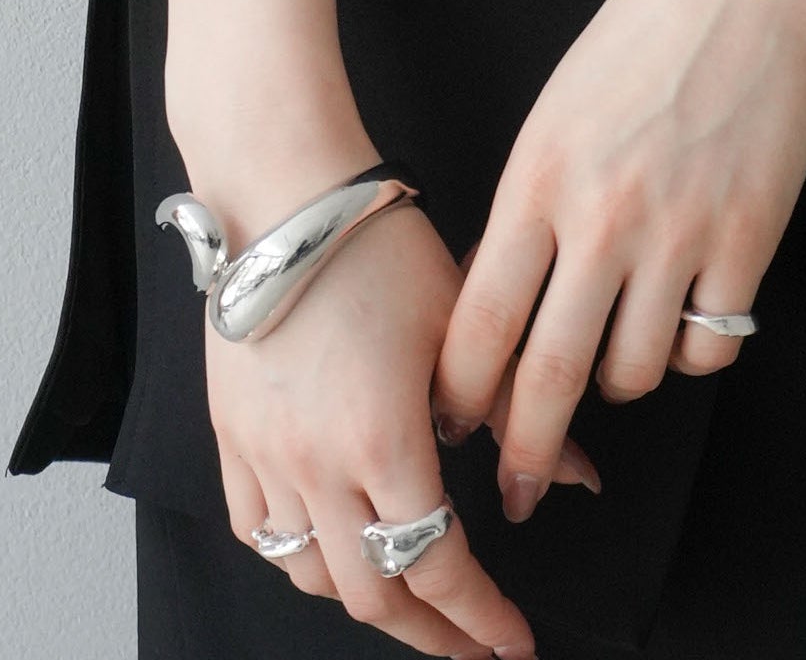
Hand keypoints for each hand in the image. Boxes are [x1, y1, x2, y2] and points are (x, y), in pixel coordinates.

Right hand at [205, 198, 588, 656]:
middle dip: (432, 633)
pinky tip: (326, 550)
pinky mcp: (231, 432)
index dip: (481, 619)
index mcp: (382, 442)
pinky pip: (255, 527)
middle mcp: (316, 464)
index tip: (513, 642)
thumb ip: (513, 408)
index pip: (438, 568)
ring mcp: (264, 453)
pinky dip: (294, 556)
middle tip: (472, 645)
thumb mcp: (460, 322)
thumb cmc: (374, 245)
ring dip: (365, 600)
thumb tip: (575, 476)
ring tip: (409, 600)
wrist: (280, 192)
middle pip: (375, 593)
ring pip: (311, 574)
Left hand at [432, 0, 805, 522]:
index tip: (450, 428)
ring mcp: (677, 234)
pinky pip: (709, 345)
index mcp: (537, 178)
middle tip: (516, 490)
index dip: (460, 393)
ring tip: (612, 363)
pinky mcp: (746, 243)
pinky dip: (691, 352)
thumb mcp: (553, 111)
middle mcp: (600, 218)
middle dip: (524, 447)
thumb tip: (503, 287)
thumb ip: (529, 201)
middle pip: (549, 371)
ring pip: (633, 372)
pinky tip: (682, 322)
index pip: (479, 318)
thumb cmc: (639, 35)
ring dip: (616, 386)